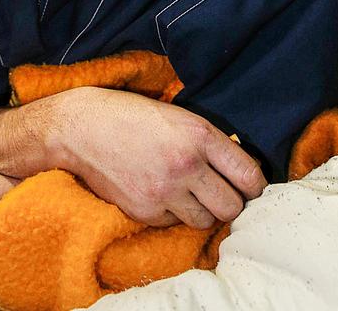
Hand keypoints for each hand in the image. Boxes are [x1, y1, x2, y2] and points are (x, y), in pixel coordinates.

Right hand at [51, 87, 266, 228]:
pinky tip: (158, 192)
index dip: (256, 187)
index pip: (248, 175)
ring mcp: (165, 191)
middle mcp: (186, 164)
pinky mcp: (145, 211)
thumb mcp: (176, 115)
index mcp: (199, 135)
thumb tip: (237, 167)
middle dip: (230, 204)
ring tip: (187, 193)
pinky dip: (171, 213)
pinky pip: (173, 223)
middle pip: (232, 207)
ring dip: (201, 211)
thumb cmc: (129, 115)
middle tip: (220, 195)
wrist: (81, 127)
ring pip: (204, 221)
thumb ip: (207, 141)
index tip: (252, 189)